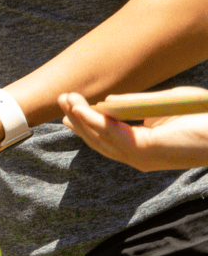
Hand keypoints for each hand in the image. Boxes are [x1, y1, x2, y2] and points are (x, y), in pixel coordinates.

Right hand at [61, 90, 207, 170]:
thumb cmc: (204, 117)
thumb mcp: (164, 105)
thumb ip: (136, 104)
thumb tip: (108, 101)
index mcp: (143, 148)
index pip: (105, 138)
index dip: (85, 123)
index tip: (69, 106)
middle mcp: (138, 156)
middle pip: (98, 140)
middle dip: (77, 120)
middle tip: (61, 99)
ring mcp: (140, 156)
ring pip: (100, 138)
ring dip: (80, 118)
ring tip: (66, 100)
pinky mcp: (145, 151)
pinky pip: (111, 134)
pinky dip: (93, 121)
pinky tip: (82, 109)